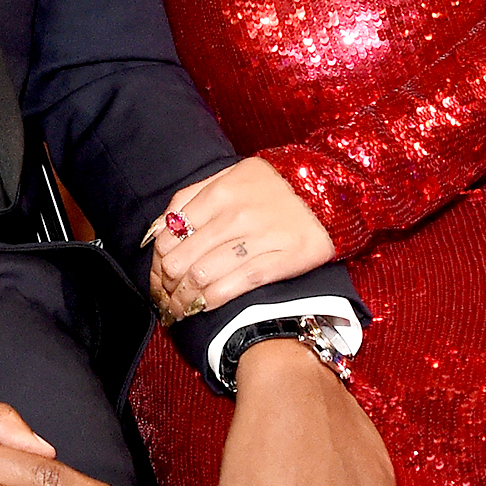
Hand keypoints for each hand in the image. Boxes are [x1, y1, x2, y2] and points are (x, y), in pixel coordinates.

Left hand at [147, 158, 334, 320]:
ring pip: (203, 276)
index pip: (172, 231)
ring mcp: (259, 238)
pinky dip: (211, 301)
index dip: (158, 259)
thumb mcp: (231, 176)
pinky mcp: (280, 261)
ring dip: (184, 299)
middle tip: (165, 297)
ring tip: (179, 309)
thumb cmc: (271, 187)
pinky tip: (202, 307)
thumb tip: (158, 228)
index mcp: (221, 191)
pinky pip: (235, 286)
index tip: (158, 273)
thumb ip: (193, 197)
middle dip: (167, 285)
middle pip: (183, 258)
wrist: (327, 192)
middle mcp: (236, 214)